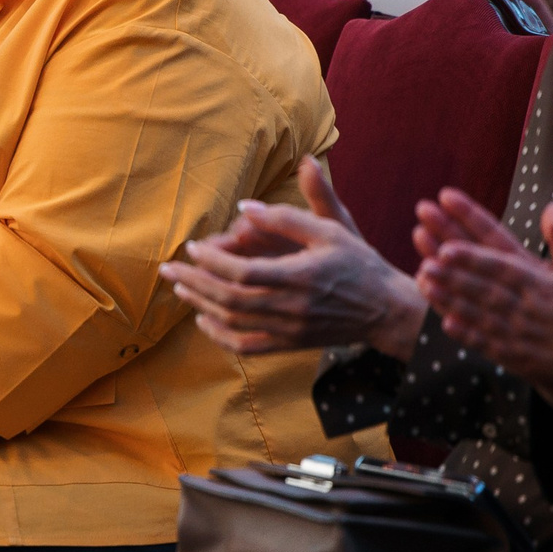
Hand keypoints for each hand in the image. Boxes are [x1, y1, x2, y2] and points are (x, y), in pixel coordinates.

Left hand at [159, 156, 428, 356]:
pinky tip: (203, 320)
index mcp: (302, 276)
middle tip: (167, 270)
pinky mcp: (289, 344)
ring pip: (234, 322)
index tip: (193, 247)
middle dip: (194, 283)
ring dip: (201, 305)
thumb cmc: (357, 263)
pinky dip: (220, 336)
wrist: (385, 310)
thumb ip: (289, 216)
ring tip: (178, 288)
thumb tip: (246, 205)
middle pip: (230, 299)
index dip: (213, 261)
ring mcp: (289, 330)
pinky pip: (247, 346)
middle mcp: (292, 307)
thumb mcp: (332, 229)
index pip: (245, 273)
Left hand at [412, 190, 552, 392]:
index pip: (501, 267)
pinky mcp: (519, 356)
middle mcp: (527, 309)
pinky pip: (489, 345)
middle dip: (453, 274)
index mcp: (543, 285)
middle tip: (425, 261)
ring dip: (451, 299)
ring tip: (424, 283)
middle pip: (483, 288)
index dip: (473, 258)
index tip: (447, 247)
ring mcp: (521, 334)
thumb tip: (550, 208)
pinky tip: (446, 323)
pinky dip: (467, 335)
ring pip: (480, 314)